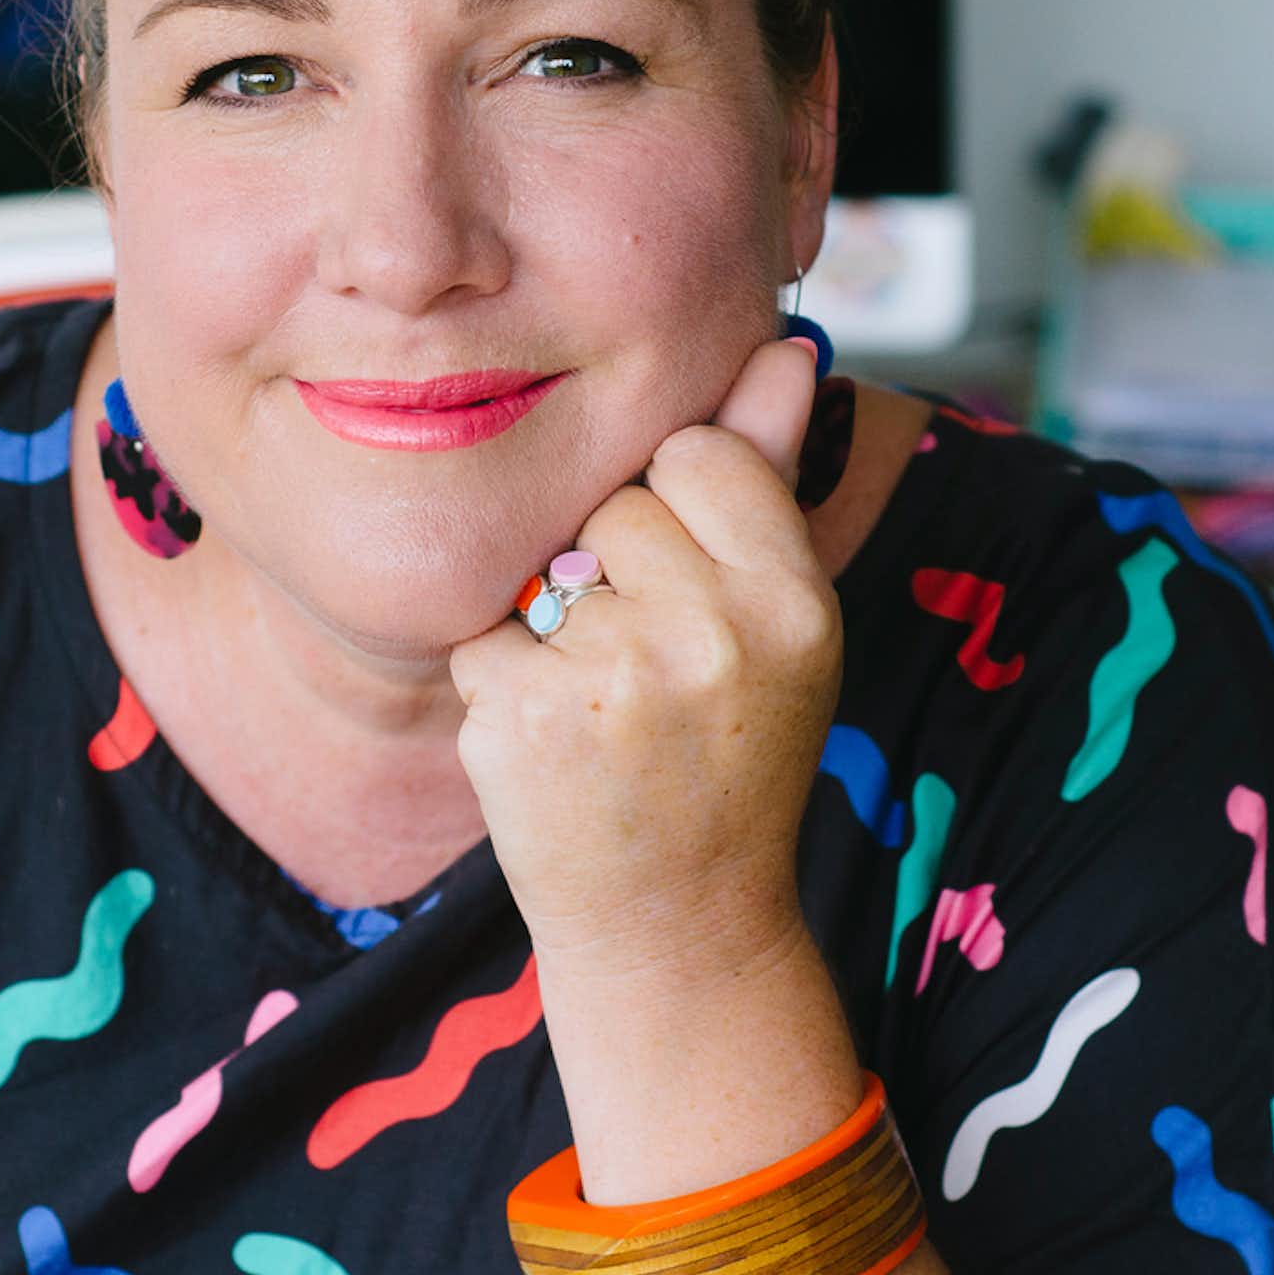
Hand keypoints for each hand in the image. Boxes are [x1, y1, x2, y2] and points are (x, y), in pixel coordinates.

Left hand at [447, 334, 841, 978]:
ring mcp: (616, 675)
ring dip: (552, 627)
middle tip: (654, 675)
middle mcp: (714, 632)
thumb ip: (767, 475)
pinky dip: (500, 683)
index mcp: (792, 597)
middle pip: (612, 505)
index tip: (695, 594)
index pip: (695, 453)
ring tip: (608, 711)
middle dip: (613, 572)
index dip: (677, 513)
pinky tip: (555, 746)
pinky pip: (482, 632)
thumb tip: (783, 346)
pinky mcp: (528, 716)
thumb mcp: (776, 624)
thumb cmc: (728, 756)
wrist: (681, 928)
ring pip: (544, 566)